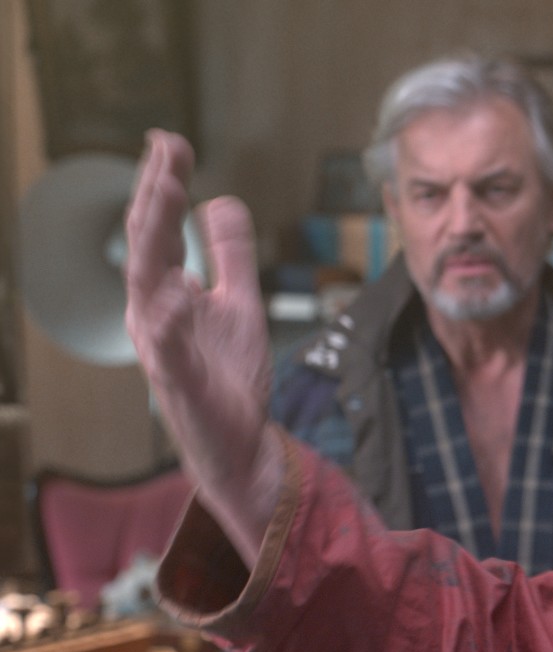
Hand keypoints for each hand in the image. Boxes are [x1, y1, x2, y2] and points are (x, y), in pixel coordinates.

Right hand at [124, 130, 278, 565]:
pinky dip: (168, 318)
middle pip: (147, 244)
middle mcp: (154, 314)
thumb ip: (231, 255)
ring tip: (167, 191)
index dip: (163, 184)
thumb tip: (222, 201)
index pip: (160, 229)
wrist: (238, 443)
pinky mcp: (179, 381)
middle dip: (155, 194)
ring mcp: (162, 347)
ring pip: (147, 285)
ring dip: (155, 238)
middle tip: (164, 148)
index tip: (170, 141)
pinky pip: (168, 347)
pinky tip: (175, 289)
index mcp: (166, 293)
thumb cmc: (229, 374)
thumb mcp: (240, 302)